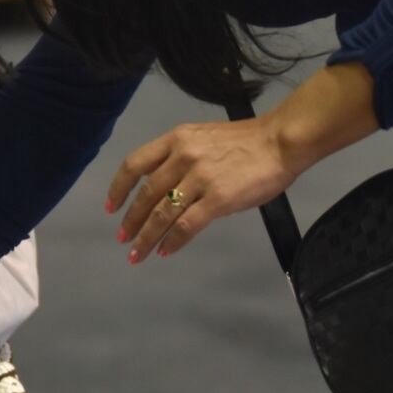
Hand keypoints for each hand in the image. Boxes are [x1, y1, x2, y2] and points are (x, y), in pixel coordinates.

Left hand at [106, 115, 299, 263]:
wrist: (280, 142)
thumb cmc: (247, 141)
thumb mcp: (204, 138)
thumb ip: (182, 159)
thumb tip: (167, 189)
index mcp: (176, 140)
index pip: (135, 164)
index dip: (119, 188)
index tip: (111, 207)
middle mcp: (183, 157)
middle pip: (146, 195)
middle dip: (130, 221)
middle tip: (122, 239)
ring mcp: (199, 179)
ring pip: (162, 214)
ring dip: (146, 237)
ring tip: (137, 254)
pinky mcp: (217, 199)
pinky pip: (186, 225)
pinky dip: (172, 241)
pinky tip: (165, 251)